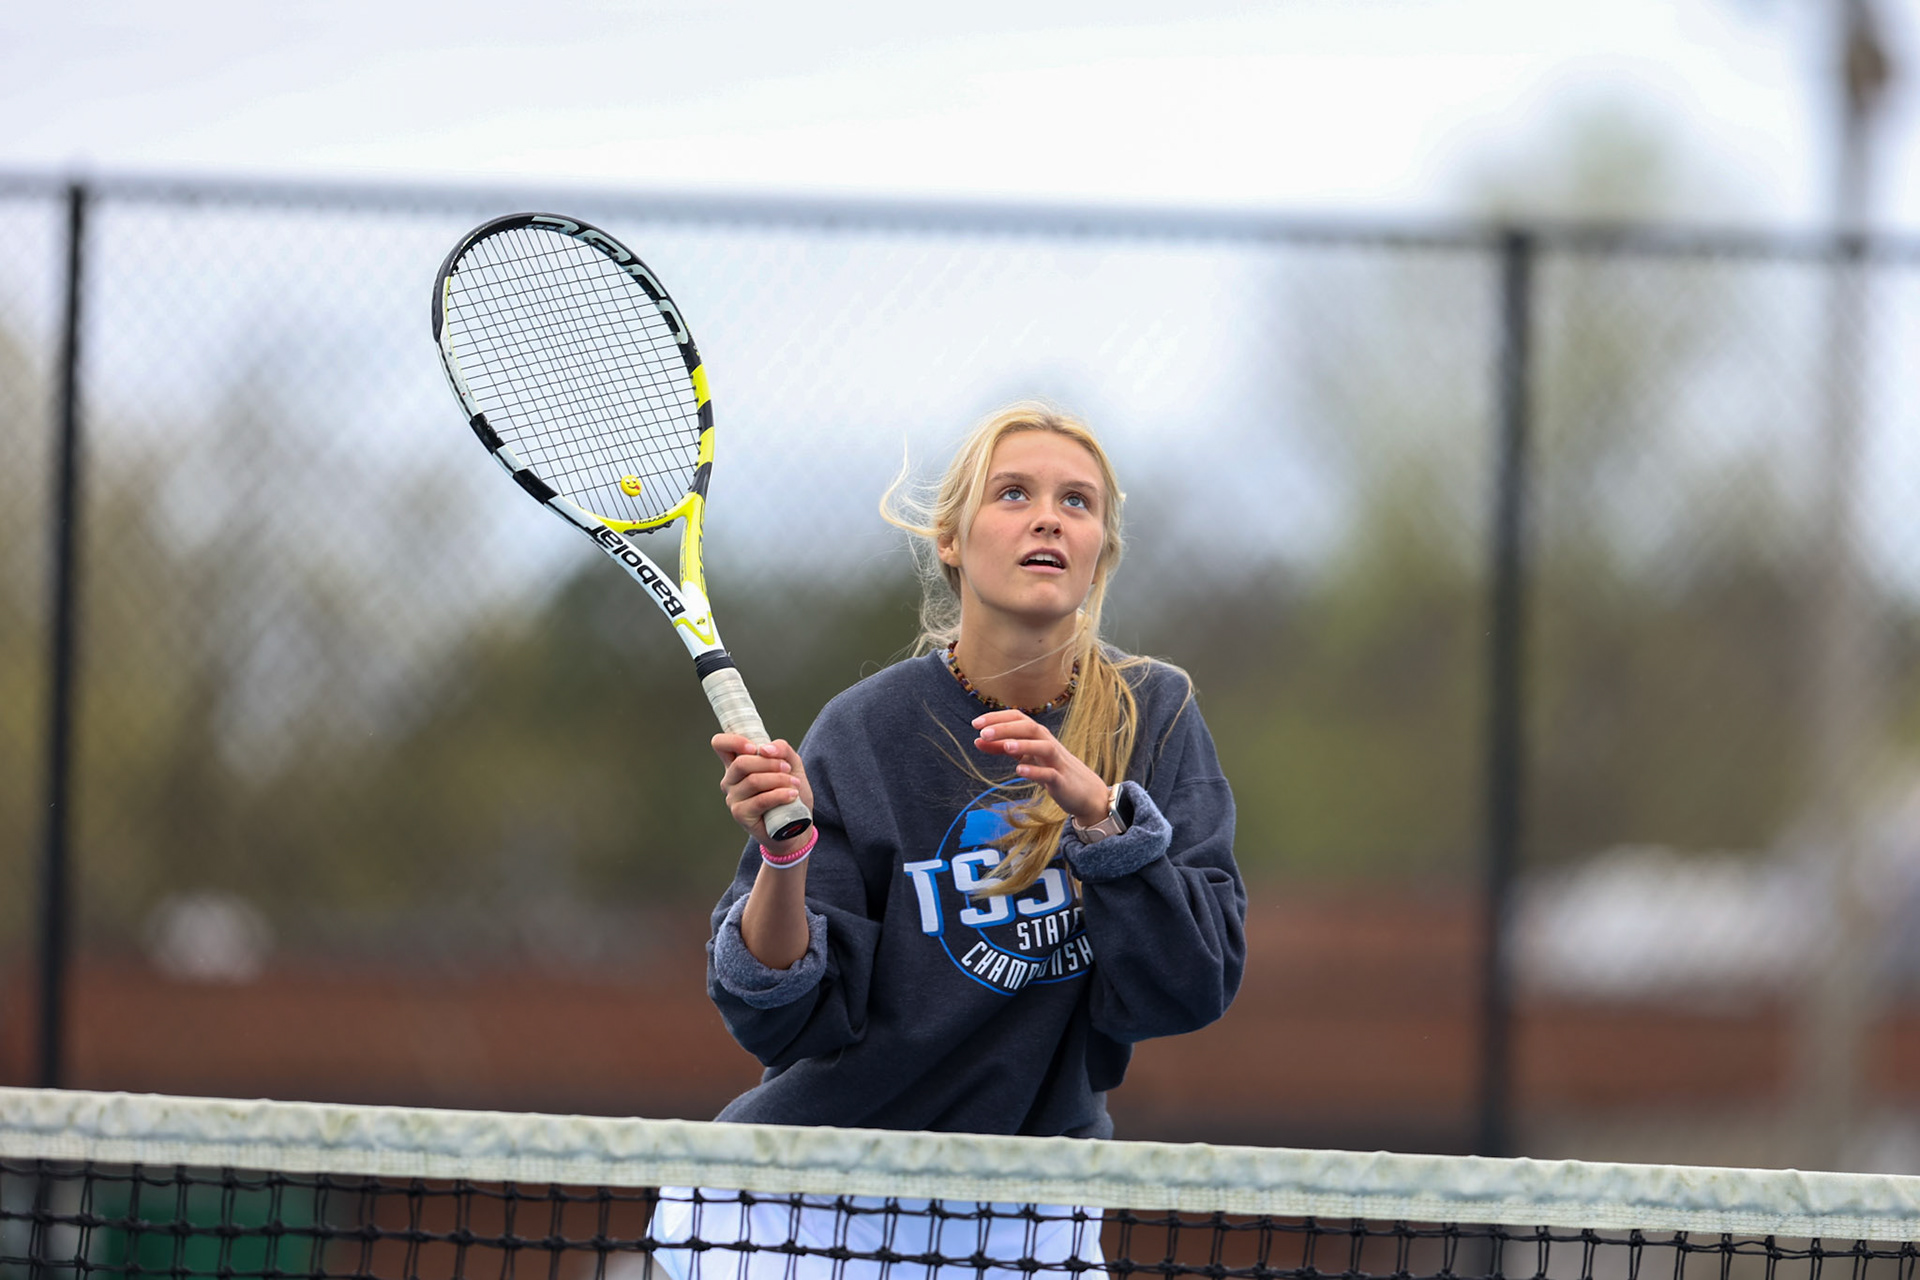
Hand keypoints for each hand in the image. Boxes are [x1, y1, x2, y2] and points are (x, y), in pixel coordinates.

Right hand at [712, 734, 814, 848]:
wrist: (797, 824)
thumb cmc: (790, 791)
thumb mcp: (791, 764)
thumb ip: (782, 750)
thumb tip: (765, 749)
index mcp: (737, 764)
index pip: (720, 744)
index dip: (734, 741)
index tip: (755, 747)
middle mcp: (730, 780)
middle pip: (741, 762)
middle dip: (769, 763)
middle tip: (787, 768)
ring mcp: (733, 798)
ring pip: (753, 781)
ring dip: (779, 780)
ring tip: (794, 785)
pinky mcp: (741, 814)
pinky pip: (760, 800)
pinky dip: (779, 795)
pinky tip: (792, 795)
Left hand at [970, 710, 1108, 826]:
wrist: (1084, 792)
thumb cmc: (1051, 769)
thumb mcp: (1025, 756)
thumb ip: (1001, 748)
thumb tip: (977, 740)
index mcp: (1038, 736)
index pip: (1018, 718)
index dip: (997, 718)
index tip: (975, 723)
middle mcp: (1047, 743)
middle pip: (1029, 727)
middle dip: (1006, 728)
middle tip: (983, 733)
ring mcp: (1056, 761)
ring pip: (1042, 746)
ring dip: (1023, 744)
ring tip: (1005, 746)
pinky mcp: (1062, 780)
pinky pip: (1049, 773)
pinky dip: (1035, 771)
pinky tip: (1019, 771)